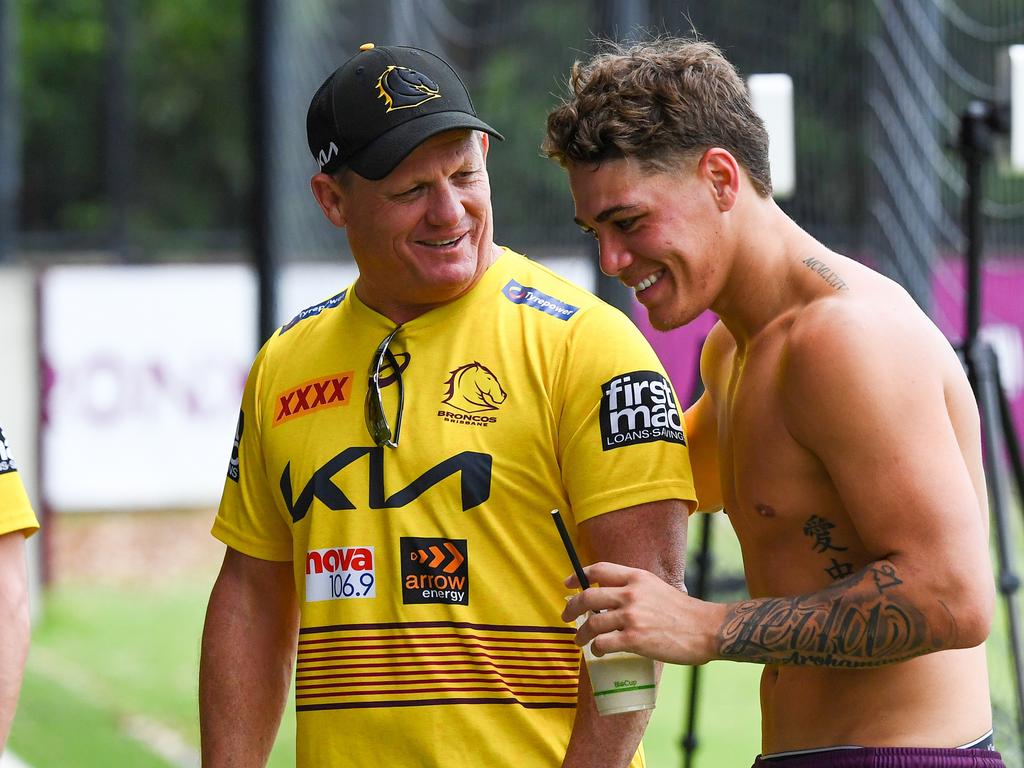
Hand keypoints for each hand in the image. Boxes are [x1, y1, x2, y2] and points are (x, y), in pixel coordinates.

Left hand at [562, 562, 724, 665]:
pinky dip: (596, 648)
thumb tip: (610, 597)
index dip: (579, 575)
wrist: (706, 629)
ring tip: (579, 640)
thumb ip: (635, 589)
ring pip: (592, 623)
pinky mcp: (634, 639)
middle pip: (588, 596)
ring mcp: (631, 616)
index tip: (568, 583)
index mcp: (637, 577)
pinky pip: (603, 643)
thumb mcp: (656, 588)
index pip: (599, 570)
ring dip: (581, 634)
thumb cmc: (683, 612)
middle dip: (571, 607)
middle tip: (565, 616)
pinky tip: (598, 651)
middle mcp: (631, 593)